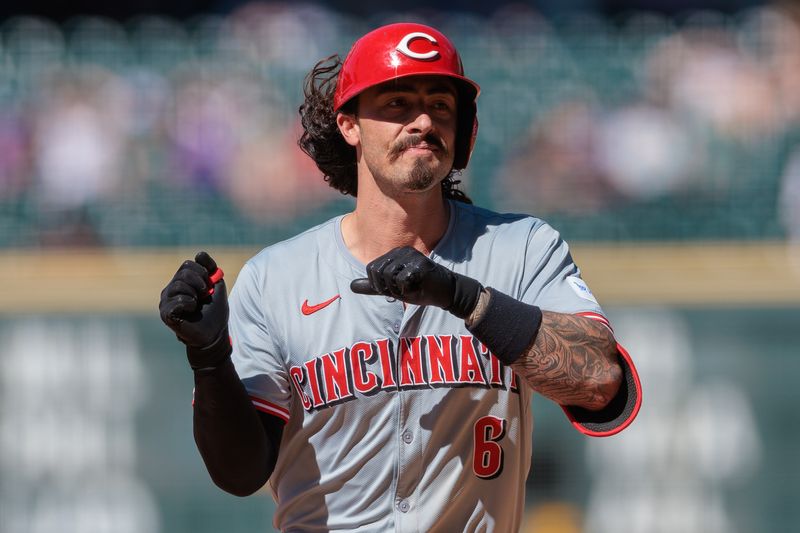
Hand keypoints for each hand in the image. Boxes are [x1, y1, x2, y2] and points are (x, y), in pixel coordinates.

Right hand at [159, 251, 227, 348]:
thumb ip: (210, 268)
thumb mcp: (216, 285)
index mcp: (181, 281)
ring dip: (195, 294)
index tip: (210, 284)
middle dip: (200, 282)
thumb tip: (199, 254)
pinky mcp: (165, 314)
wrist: (214, 333)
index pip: (187, 264)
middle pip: (183, 273)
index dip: (202, 272)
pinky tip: (191, 310)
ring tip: (198, 304)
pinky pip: (176, 301)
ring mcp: (166, 301)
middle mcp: (170, 289)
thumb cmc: (214, 310)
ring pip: (179, 285)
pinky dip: (189, 304)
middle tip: (205, 295)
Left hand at [350, 246, 482, 318]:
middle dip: (387, 288)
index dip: (377, 284)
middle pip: (378, 272)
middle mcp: (402, 251)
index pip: (371, 268)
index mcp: (395, 253)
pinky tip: (419, 288)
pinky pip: (402, 282)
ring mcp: (412, 256)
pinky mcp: (420, 264)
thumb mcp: (393, 288)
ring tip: (411, 288)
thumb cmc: (419, 289)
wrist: (444, 292)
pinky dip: (408, 291)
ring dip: (398, 290)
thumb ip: (373, 286)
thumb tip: (351, 287)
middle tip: (402, 290)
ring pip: (389, 277)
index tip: (393, 289)